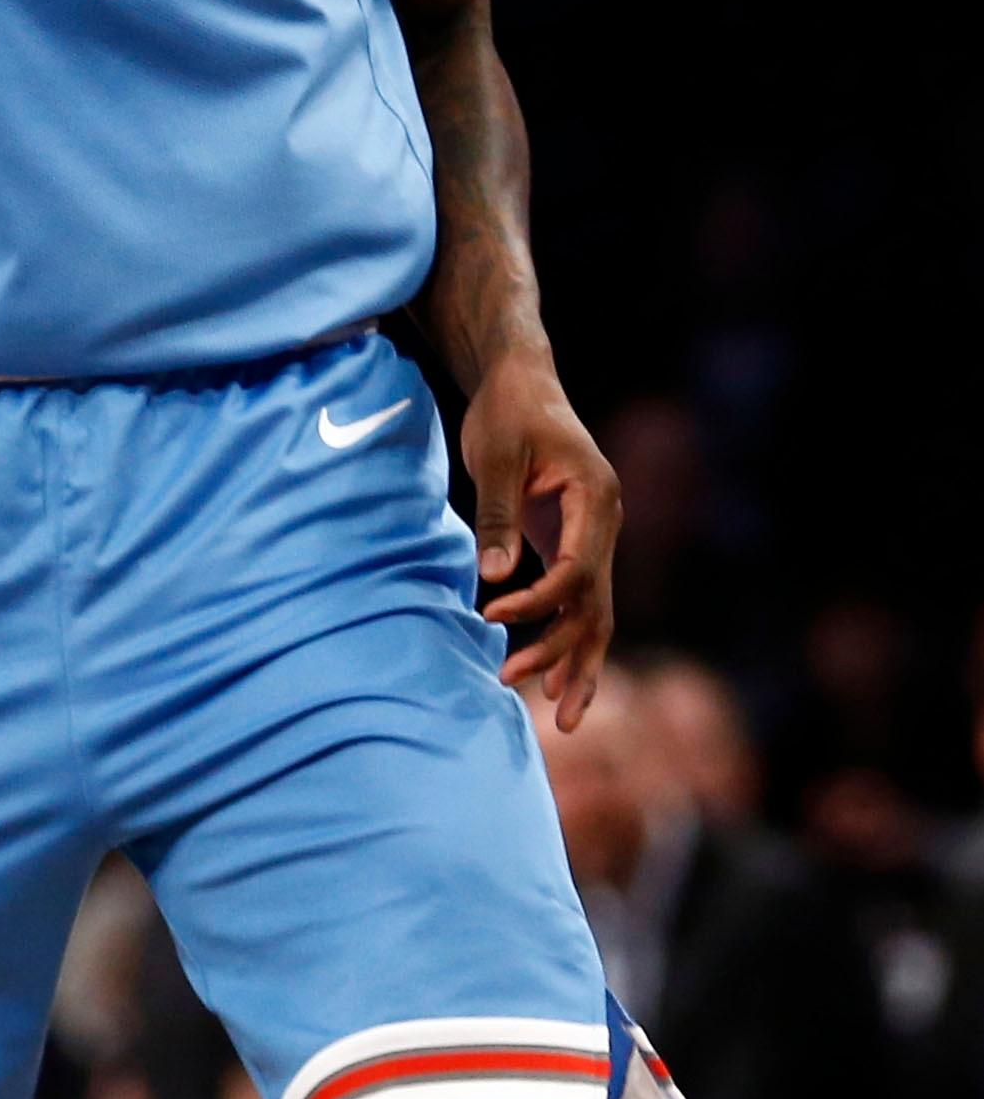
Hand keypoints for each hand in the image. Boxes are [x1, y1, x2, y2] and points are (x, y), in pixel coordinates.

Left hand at [460, 349, 620, 730]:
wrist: (521, 379)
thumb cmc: (507, 410)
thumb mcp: (496, 456)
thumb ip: (497, 515)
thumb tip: (491, 579)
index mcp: (595, 498)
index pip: (577, 569)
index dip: (537, 601)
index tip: (492, 616)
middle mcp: (607, 522)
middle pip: (595, 603)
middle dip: (562, 651)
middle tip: (515, 685)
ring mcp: (597, 535)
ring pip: (597, 611)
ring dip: (576, 661)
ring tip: (560, 719)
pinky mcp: (577, 541)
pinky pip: (581, 599)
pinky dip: (568, 636)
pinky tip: (555, 677)